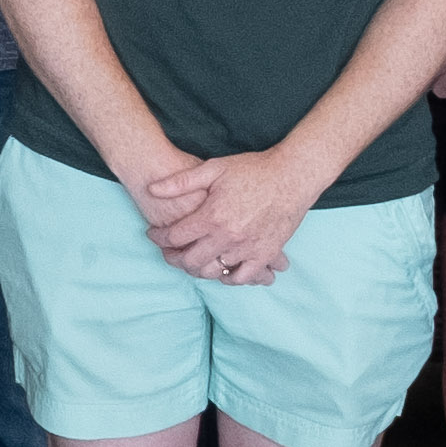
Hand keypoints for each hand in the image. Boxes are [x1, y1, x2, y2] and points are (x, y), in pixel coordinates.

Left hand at [132, 151, 309, 284]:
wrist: (292, 176)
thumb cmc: (253, 170)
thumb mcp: (213, 168)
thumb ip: (181, 182)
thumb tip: (152, 189)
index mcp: (212, 216)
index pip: (175, 237)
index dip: (158, 237)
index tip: (154, 234)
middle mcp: (228, 236)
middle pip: (190, 260)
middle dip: (173, 257)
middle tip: (168, 251)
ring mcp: (247, 248)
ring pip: (213, 271)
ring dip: (198, 268)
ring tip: (191, 259)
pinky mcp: (266, 254)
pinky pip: (242, 277)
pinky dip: (229, 278)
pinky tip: (222, 269)